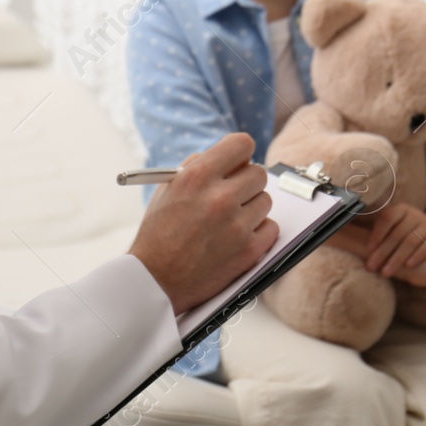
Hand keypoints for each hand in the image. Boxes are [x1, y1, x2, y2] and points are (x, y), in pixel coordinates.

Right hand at [129, 134, 278, 313]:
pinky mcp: (249, 251)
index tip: (238, 162)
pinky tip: (239, 236)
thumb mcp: (169, 189)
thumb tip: (229, 158)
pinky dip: (259, 231)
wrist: (154, 281)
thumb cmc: (159, 233)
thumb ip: (198, 167)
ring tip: (230, 220)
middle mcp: (220, 197)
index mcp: (197, 176)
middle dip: (246, 182)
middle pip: (258, 173)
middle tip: (233, 195)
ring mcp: (237, 225)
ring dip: (251, 207)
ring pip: (266, 200)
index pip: (242, 144)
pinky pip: (271, 227)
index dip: (240, 153)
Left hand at [361, 204, 425, 278]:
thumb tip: (346, 237)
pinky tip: (409, 266)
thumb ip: (380, 234)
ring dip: (397, 258)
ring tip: (386, 272)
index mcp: (402, 209)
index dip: (377, 234)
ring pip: (411, 241)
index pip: (387, 219)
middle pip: (397, 233)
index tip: (368, 250)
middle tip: (372, 267)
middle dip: (383, 252)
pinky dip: (418, 255)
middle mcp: (415, 214)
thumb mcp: (396, 229)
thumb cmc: (409, 235)